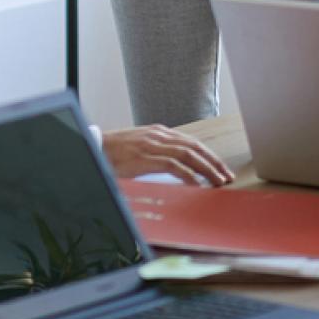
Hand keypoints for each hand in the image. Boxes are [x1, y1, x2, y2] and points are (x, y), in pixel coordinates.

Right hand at [102, 125, 232, 185]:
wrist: (92, 147)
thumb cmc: (112, 152)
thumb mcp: (138, 150)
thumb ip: (156, 155)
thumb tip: (175, 170)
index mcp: (158, 133)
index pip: (191, 142)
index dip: (208, 155)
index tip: (220, 168)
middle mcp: (158, 136)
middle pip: (195, 147)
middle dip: (213, 162)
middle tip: (226, 176)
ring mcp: (152, 145)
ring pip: (189, 155)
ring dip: (207, 169)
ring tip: (218, 182)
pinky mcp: (145, 157)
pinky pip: (174, 166)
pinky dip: (188, 175)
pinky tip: (197, 185)